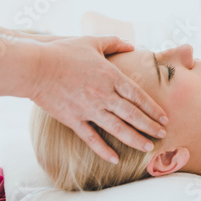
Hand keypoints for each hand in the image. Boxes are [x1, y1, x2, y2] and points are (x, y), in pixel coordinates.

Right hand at [29, 35, 167, 163]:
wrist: (35, 66)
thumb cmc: (64, 51)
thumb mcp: (92, 41)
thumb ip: (114, 42)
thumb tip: (132, 45)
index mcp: (111, 76)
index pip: (138, 96)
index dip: (153, 109)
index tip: (164, 118)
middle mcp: (104, 95)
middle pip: (133, 115)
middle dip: (150, 126)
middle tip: (162, 135)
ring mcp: (89, 110)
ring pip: (117, 129)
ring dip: (135, 139)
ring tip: (148, 148)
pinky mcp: (73, 120)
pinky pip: (92, 139)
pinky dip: (103, 150)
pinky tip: (115, 159)